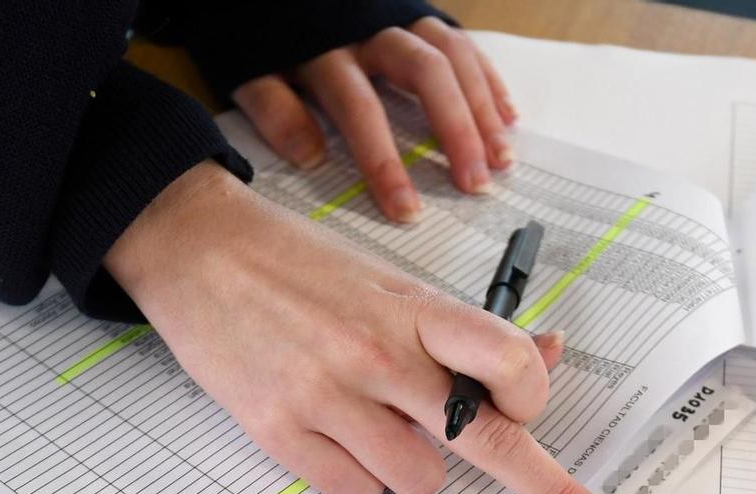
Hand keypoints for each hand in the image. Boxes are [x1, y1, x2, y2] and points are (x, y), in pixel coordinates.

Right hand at [105, 163, 611, 493]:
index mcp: (412, 309)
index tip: (531, 411)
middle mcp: (376, 354)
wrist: (196, 249)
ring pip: (418, 481)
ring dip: (412, 468)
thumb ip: (459, 330)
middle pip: (485, 439)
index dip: (533, 395)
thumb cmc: (298, 267)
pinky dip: (357, 478)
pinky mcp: (278, 431)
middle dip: (546, 488)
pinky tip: (333, 434)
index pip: (507, 360)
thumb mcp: (388, 283)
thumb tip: (546, 355)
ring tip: (374, 424)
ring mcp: (326, 396)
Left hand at [231, 17, 515, 220]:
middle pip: (425, 74)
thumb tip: (310, 157)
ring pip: (452, 55)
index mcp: (325, 49)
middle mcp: (369, 29)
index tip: (406, 211)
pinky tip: (507, 118)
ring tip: (502, 160)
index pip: (360, 108)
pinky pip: (462, 41)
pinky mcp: (416, 14)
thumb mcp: (249, 72)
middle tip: (476, 184)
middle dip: (456, 130)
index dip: (385, 161)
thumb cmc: (261, 37)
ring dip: (483, 108)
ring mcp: (399, 16)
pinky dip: (487, 80)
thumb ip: (274, 111)